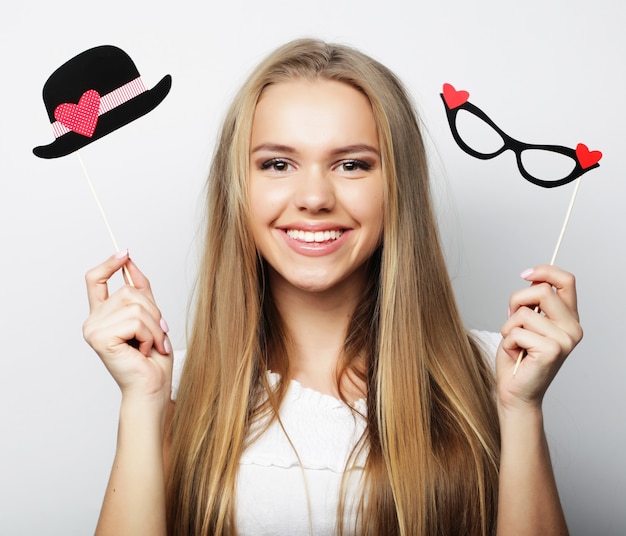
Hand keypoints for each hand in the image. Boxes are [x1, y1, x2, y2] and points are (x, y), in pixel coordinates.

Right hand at [83, 250, 172, 400]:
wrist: (153, 388)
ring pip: (134, 305)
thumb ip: (140, 291)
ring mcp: (93, 329)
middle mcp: (93, 320)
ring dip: (153, 326)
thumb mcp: (151, 317)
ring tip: (152, 345)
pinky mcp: (100, 338)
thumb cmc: (153, 360)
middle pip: (128, 290)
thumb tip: (129, 261)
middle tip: (157, 336)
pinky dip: (149, 334)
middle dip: (152, 310)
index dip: (109, 264)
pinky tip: (144, 350)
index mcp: (103, 315)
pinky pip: (135, 320)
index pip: (95, 280)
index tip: (124, 253)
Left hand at [496, 265, 582, 411]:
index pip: (566, 281)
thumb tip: (533, 276)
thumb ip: (532, 302)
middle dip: (516, 300)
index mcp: (569, 318)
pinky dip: (508, 341)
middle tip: (511, 320)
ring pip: (524, 312)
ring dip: (509, 327)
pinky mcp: (552, 351)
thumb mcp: (525, 322)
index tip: (525, 274)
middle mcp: (572, 328)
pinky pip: (517, 331)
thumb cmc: (518, 357)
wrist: (516, 392)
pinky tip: (516, 354)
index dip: (545, 271)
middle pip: (542, 290)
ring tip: (515, 343)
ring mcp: (565, 340)